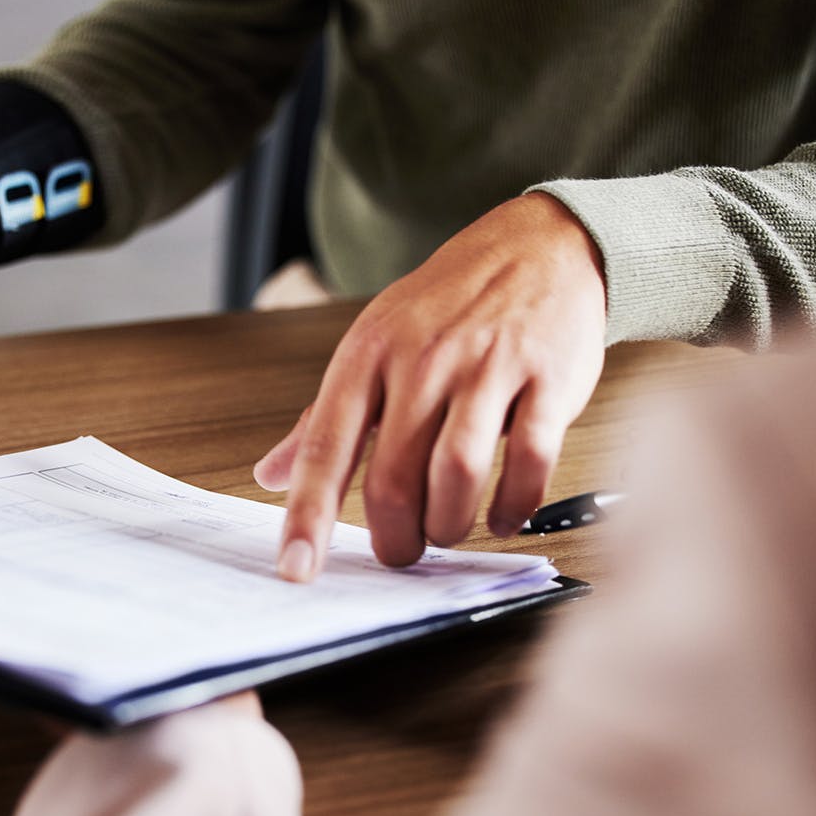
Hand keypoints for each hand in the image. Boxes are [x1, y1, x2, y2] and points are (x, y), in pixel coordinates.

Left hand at [255, 193, 607, 580]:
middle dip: (395, 536)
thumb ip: (323, 419)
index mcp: (367, 354)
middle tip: (401, 551)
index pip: (325, 447)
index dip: (308, 515)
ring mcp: (487, 367)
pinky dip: (514, 504)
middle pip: (394, 476)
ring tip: (446, 530)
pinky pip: (530, 460)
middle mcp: (422, 360)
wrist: (538, 246)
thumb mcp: (372, 346)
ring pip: (458, 473)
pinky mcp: (547, 377)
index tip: (296, 569)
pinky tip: (503, 515)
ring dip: (449, 523)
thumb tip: (269, 476)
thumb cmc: (446, 306)